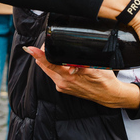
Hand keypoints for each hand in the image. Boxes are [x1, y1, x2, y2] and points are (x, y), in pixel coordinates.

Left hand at [24, 45, 139, 108]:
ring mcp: (63, 87)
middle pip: (45, 66)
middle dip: (44, 55)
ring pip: (49, 70)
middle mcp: (63, 83)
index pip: (49, 64)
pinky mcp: (64, 89)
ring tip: (55, 52)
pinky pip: (55, 75)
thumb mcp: (95, 68)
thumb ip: (81, 64)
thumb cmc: (104, 80)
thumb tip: (71, 60)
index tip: (30, 49)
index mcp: (69, 77)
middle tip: (48, 44)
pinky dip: (56, 67)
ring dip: (50, 61)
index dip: (39, 55)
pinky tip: (62, 64)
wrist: (109, 95)